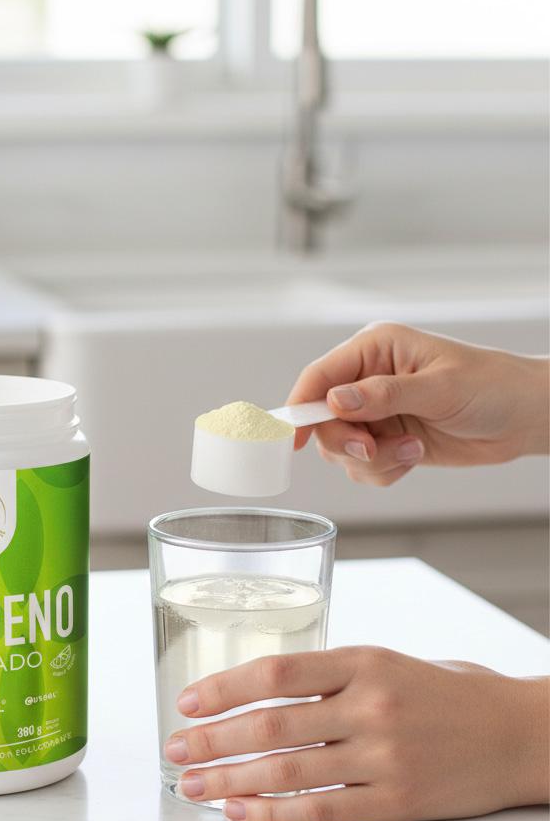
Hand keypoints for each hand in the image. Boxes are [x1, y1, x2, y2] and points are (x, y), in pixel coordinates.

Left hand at [164, 647, 549, 820]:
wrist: (519, 733)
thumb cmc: (443, 692)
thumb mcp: (385, 661)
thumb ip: (327, 676)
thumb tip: (252, 691)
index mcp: (363, 661)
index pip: (276, 671)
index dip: (224, 688)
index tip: (187, 702)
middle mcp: (370, 707)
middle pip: (271, 725)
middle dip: (212, 740)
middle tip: (174, 749)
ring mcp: (385, 758)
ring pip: (288, 771)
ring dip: (230, 781)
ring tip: (191, 786)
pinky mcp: (397, 803)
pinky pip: (322, 811)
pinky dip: (274, 814)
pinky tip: (240, 812)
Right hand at [287, 322, 549, 485]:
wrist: (524, 418)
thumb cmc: (492, 386)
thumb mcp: (439, 388)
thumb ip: (383, 395)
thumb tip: (336, 401)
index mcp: (375, 349)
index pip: (319, 377)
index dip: (301, 407)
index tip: (295, 438)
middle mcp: (367, 379)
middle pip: (322, 419)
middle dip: (345, 442)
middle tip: (372, 451)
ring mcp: (375, 412)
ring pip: (340, 448)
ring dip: (372, 461)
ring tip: (411, 452)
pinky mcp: (385, 439)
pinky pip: (362, 466)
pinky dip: (383, 471)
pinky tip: (414, 457)